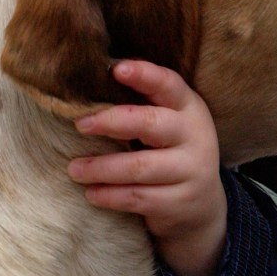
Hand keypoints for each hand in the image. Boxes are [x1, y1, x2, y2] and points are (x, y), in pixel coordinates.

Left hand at [68, 60, 228, 275]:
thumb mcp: (166, 123)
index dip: (144, 75)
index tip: (116, 69)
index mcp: (188, 107)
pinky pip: (139, 198)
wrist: (202, 206)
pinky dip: (111, 196)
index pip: (169, 84)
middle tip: (80, 124)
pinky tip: (91, 193)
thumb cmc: (168, 151)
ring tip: (74, 169)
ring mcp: (191, 171)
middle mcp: (194, 136)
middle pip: (152, 123)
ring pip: (140, 167)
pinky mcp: (180, 202)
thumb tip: (84, 87)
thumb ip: (139, 105)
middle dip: (112, 122)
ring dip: (102, 167)